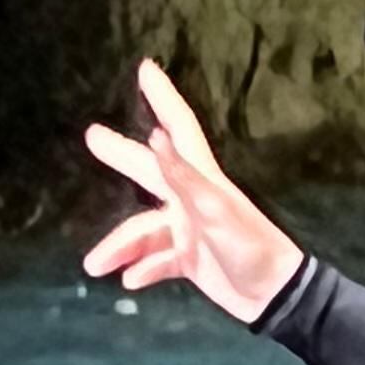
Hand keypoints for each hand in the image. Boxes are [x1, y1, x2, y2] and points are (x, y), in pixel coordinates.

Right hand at [80, 59, 304, 324]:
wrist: (273, 296)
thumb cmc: (250, 246)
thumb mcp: (215, 210)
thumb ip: (183, 175)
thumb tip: (155, 135)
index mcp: (202, 180)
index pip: (178, 129)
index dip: (162, 98)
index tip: (146, 68)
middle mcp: (191, 199)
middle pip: (148, 172)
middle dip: (120, 156)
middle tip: (91, 137)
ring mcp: (189, 229)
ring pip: (144, 232)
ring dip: (120, 247)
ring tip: (94, 266)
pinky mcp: (189, 259)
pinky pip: (157, 261)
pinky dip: (142, 269)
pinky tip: (130, 282)